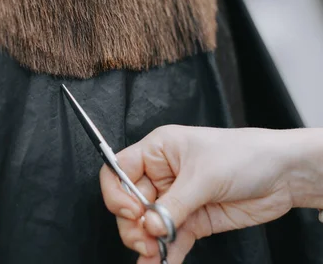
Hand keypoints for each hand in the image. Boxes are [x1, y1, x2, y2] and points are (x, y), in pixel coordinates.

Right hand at [99, 125, 296, 263]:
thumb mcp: (204, 175)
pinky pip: (171, 239)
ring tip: (154, 255)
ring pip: (148, 225)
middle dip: (134, 225)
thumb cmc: (244, 154)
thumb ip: (175, 204)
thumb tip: (150, 228)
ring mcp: (177, 199)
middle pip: (129, 203)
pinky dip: (165, 253)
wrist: (284, 173)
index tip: (132, 212)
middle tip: (145, 241)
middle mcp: (162, 174)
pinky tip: (163, 263)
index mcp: (157, 151)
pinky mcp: (193, 220)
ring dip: (148, 243)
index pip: (119, 170)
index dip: (117, 193)